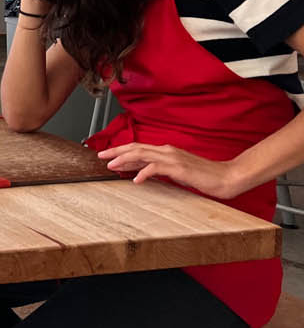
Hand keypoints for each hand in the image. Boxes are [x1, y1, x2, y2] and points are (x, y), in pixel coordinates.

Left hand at [96, 142, 245, 198]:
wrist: (226, 177)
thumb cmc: (203, 176)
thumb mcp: (176, 172)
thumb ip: (160, 169)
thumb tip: (142, 172)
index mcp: (166, 151)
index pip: (139, 148)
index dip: (121, 151)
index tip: (107, 155)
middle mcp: (167, 151)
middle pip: (136, 147)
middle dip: (116, 151)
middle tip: (100, 156)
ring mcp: (173, 158)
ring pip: (142, 154)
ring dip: (124, 160)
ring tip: (111, 166)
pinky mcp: (179, 168)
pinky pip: (156, 168)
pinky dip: (143, 172)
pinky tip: (135, 180)